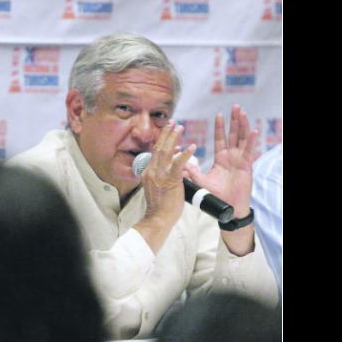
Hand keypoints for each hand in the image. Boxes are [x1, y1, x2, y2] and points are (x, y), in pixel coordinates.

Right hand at [134, 121, 196, 252]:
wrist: (157, 219)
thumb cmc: (160, 207)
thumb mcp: (156, 188)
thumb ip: (162, 176)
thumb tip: (171, 168)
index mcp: (149, 173)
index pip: (155, 153)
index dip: (162, 141)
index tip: (169, 133)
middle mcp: (152, 171)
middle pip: (158, 148)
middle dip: (166, 134)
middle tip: (173, 123)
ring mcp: (160, 175)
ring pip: (166, 152)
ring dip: (174, 138)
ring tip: (181, 128)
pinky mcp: (170, 181)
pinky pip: (178, 164)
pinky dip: (185, 154)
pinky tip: (192, 146)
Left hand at [182, 104, 258, 218]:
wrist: (227, 206)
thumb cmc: (216, 195)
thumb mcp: (201, 181)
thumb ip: (192, 172)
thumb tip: (180, 164)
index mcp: (221, 158)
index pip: (220, 138)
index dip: (220, 127)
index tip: (219, 114)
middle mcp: (231, 156)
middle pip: (233, 134)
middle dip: (234, 120)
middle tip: (235, 106)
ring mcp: (240, 160)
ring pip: (242, 139)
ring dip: (243, 126)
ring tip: (243, 113)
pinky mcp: (246, 166)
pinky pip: (249, 151)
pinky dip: (251, 141)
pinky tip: (254, 131)